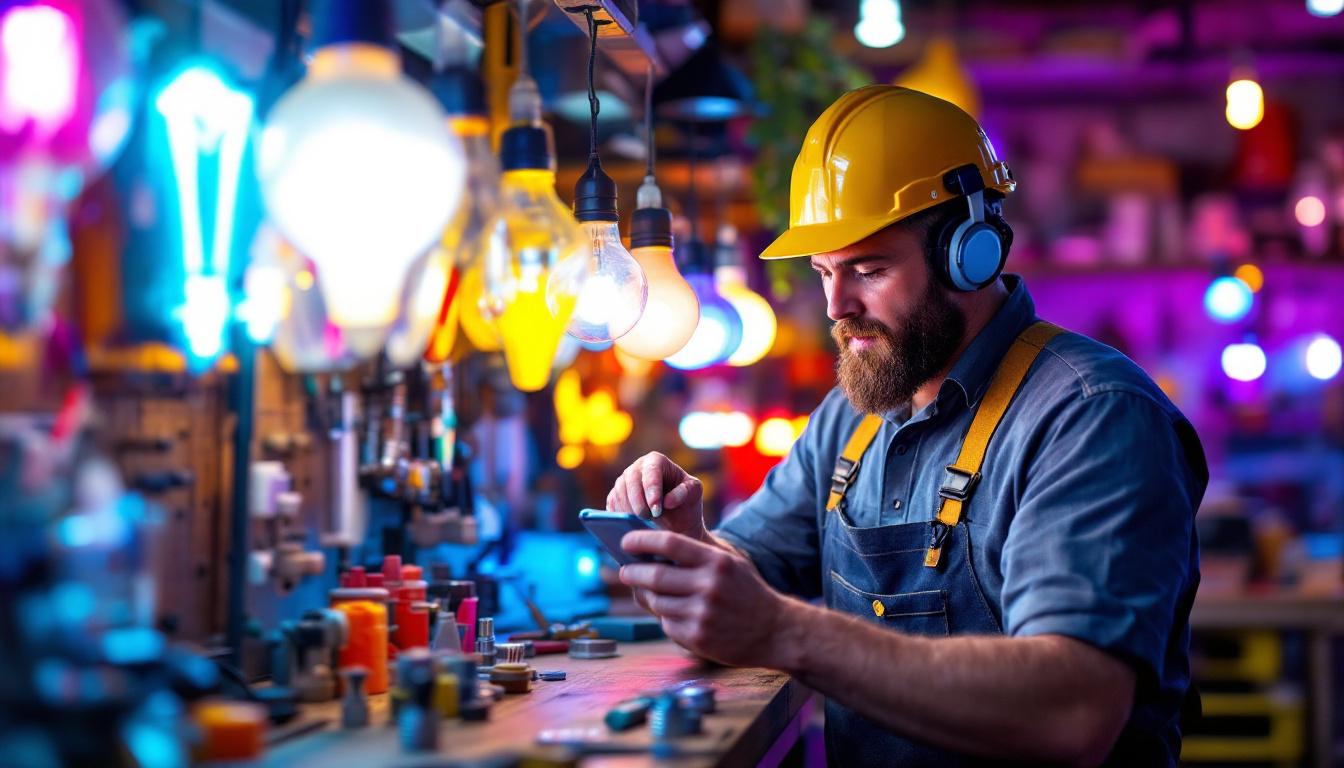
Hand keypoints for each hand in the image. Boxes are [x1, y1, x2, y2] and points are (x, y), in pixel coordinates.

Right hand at [605, 452, 705, 540]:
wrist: (677, 523)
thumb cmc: (686, 504)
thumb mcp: (694, 494)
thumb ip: (685, 492)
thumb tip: (667, 501)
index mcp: (657, 461)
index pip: (651, 471)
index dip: (652, 490)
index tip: (656, 509)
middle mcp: (637, 468)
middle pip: (631, 480)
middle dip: (638, 501)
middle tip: (646, 518)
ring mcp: (624, 482)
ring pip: (619, 492)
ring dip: (628, 509)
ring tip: (641, 524)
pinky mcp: (615, 497)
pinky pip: (612, 505)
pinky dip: (619, 515)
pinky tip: (630, 525)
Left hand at [618, 529, 794, 667]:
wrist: (776, 631)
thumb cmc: (746, 592)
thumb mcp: (729, 564)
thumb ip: (695, 556)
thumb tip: (648, 552)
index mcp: (716, 562)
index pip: (669, 544)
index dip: (641, 541)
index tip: (625, 541)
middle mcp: (709, 587)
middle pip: (654, 576)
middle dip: (631, 572)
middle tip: (624, 570)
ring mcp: (702, 615)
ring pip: (656, 602)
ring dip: (647, 597)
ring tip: (649, 592)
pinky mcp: (697, 639)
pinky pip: (666, 624)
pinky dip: (665, 617)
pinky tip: (675, 613)